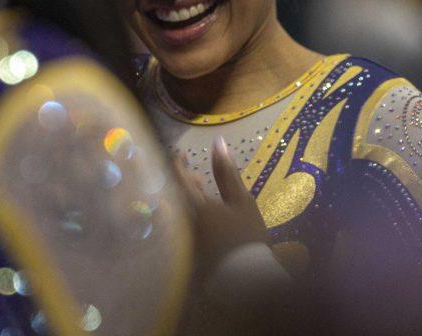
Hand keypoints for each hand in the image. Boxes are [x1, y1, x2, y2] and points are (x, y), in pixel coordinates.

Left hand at [174, 136, 267, 273]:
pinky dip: (192, 213)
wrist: (245, 278)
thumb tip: (217, 142)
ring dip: (188, 198)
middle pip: (175, 196)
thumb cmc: (246, 235)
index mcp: (195, 206)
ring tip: (200, 191)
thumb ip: (227, 172)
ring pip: (180, 211)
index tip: (180, 153)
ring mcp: (187, 238)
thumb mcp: (241, 200)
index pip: (178, 178)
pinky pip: (185, 225)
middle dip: (183, 182)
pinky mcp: (193, 251)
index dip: (177, 163)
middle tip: (193, 174)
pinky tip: (205, 215)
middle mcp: (185, 221)